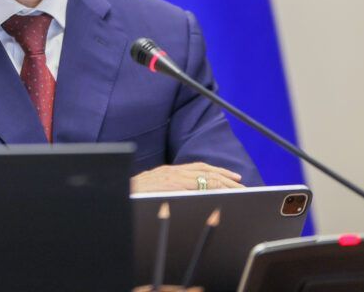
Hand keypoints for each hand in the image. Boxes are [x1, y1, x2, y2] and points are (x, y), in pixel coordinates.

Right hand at [130, 162, 244, 193]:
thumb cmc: (134, 196)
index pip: (199, 168)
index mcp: (170, 172)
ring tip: (240, 189)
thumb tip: (184, 195)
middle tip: (244, 185)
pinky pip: (197, 184)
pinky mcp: (172, 184)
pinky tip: (223, 191)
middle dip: (226, 177)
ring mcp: (173, 177)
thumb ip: (168, 189)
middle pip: (206, 171)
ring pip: (206, 177)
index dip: (218, 171)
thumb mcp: (153, 190)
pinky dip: (212, 186)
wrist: (119, 193)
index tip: (233, 177)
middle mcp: (173, 172)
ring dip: (224, 182)